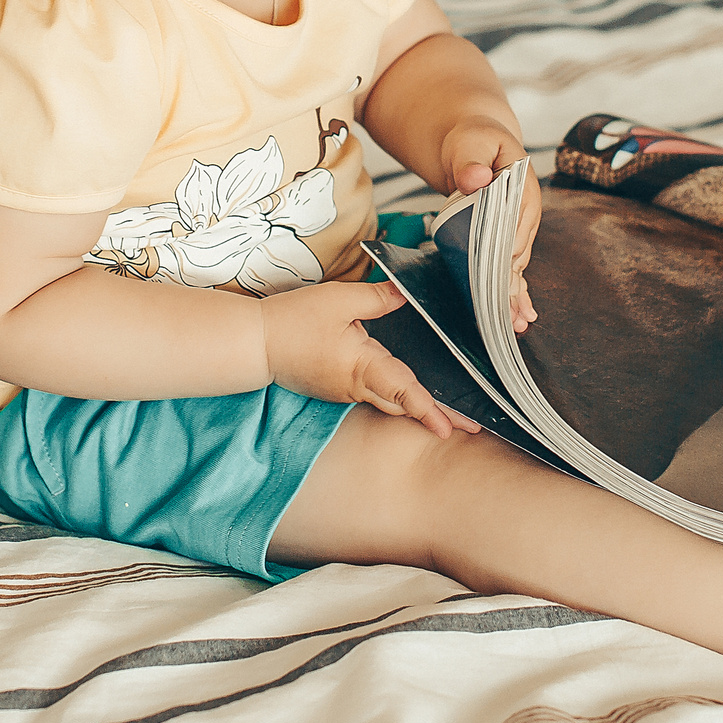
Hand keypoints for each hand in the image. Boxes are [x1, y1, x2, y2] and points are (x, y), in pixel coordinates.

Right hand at [263, 278, 478, 439]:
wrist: (254, 343)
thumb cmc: (293, 321)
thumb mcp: (339, 300)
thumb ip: (377, 298)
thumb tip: (407, 293)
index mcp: (361, 366)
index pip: (402, 391)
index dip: (429, 409)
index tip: (450, 428)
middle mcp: (355, 386)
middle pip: (402, 402)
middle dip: (434, 413)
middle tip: (468, 425)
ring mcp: (345, 390)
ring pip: (388, 400)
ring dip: (415, 405)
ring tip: (446, 411)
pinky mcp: (336, 387)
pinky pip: (371, 393)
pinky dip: (393, 395)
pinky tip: (407, 390)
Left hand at [441, 118, 540, 331]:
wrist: (473, 140)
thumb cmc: (473, 138)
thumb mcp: (470, 141)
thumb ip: (470, 159)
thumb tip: (475, 177)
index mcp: (523, 188)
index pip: (516, 226)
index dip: (507, 252)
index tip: (501, 276)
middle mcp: (525, 211)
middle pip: (518, 252)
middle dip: (513, 283)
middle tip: (508, 315)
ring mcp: (517, 226)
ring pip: (516, 264)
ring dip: (515, 294)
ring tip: (518, 323)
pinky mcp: (505, 236)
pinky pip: (511, 265)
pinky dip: (513, 290)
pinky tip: (520, 314)